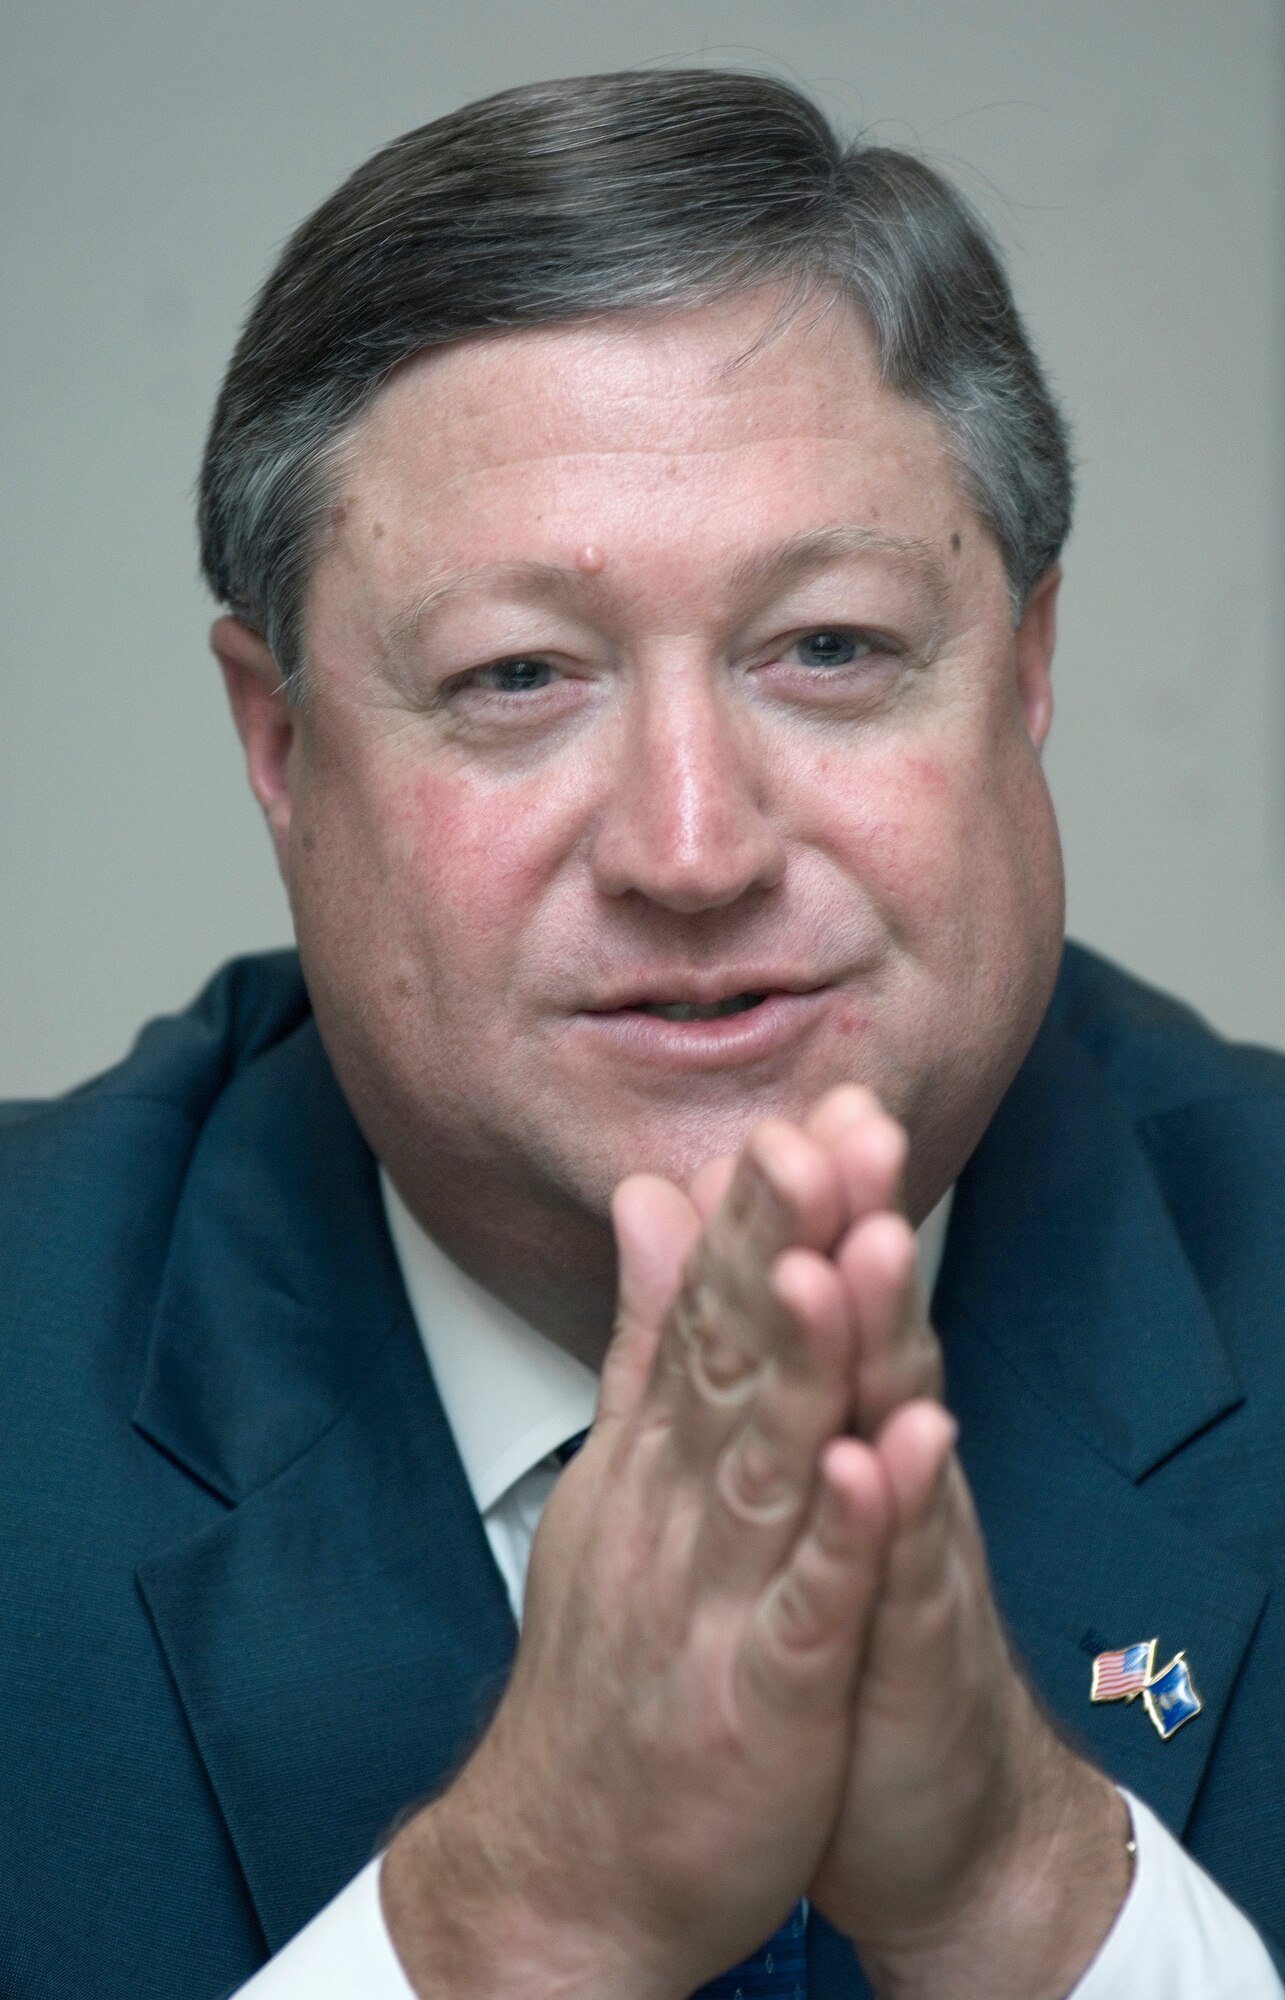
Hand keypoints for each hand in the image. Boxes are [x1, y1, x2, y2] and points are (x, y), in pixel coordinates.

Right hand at [383, 1100, 891, 1999]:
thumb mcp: (620, 1474)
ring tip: (841, 1254)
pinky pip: (805, 1608)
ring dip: (807, 1357)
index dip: (758, 1214)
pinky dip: (839, 1537)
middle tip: (822, 1132)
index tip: (802, 1114)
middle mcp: (676, 1504)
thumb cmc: (606, 1665)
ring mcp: (712, 1598)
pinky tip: (870, 1462)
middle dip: (783, 1243)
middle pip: (733, 1357)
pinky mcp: (758, 1698)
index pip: (707, 1308)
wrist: (564, 1860)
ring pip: (767, 1459)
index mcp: (656, 1452)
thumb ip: (644, 1335)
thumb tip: (652, 1198)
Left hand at [797, 1101, 1131, 1998]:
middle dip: (857, 1229)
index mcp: (839, 1427)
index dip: (806, 1209)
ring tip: (871, 1248)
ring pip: (897, 1430)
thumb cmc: (843, 1631)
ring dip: (886, 1341)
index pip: (819, 1298)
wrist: (922, 1806)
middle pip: (872, 1333)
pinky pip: (902, 1576)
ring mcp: (907, 1554)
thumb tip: (710, 1264)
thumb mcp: (791, 1490)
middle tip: (847, 1125)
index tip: (792, 1105)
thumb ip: (753, 1370)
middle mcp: (884, 1469)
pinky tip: (891, 1450)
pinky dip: (895, 1514)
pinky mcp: (913, 1649)